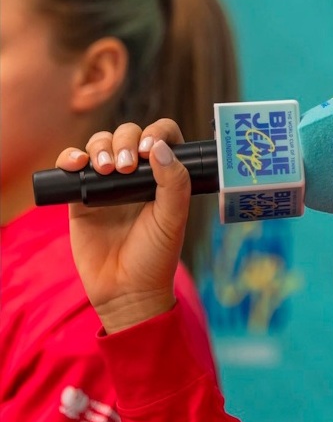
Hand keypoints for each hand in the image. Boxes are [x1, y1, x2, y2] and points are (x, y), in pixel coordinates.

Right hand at [56, 120, 190, 332]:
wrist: (125, 288)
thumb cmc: (156, 255)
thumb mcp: (173, 218)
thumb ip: (174, 183)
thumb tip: (159, 147)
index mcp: (164, 176)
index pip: (161, 138)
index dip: (156, 133)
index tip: (150, 149)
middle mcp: (137, 176)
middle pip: (127, 135)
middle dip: (125, 141)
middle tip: (126, 167)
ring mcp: (107, 184)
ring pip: (100, 145)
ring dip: (100, 147)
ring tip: (105, 170)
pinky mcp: (80, 197)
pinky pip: (71, 167)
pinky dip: (71, 157)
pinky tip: (78, 164)